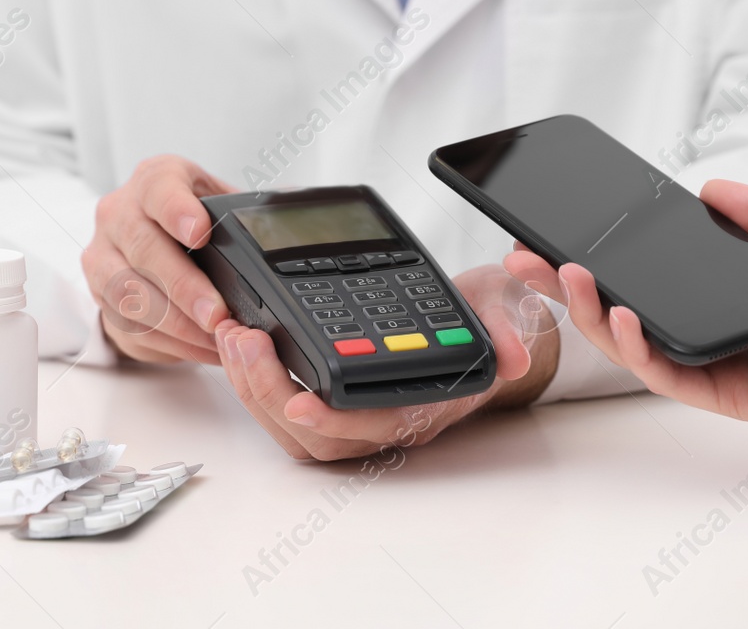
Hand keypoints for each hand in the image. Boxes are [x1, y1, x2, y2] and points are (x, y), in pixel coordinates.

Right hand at [81, 155, 233, 364]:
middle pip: (144, 249)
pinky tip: (202, 348)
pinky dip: (170, 342)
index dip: (178, 211)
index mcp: (153, 180)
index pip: (159, 188)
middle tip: (216, 313)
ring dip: (176, 323)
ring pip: (129, 294)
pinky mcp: (98, 296)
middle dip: (183, 286)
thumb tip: (291, 208)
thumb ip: (245, 207)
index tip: (201, 232)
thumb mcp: (214, 201)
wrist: (142, 240)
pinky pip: (130, 325)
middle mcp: (118, 213)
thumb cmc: (189, 219)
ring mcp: (102, 256)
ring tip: (215, 338)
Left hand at [213, 264, 560, 460]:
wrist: (486, 321)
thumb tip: (513, 355)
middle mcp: (390, 418)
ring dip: (256, 389)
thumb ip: (507, 329)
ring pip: (297, 430)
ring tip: (234, 336)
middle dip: (271, 393)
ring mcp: (362, 413)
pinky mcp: (339, 397)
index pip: (375, 425)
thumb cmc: (490, 320)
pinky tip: (243, 342)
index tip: (299, 399)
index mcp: (429, 403)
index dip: (335, 420)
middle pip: (320, 437)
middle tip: (245, 339)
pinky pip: (290, 408)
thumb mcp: (505, 311)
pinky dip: (260, 381)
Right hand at [504, 179, 747, 477]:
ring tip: (566, 273)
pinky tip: (620, 312)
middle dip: (567, 282)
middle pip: (622, 306)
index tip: (564, 227)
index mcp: (732, 295)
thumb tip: (707, 189)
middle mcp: (716, 331)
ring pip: (631, 342)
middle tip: (524, 253)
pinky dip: (634, 345)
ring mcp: (717, 364)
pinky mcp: (727, 395)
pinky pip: (665, 373)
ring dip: (589, 310)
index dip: (605, 254)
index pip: (653, 273)